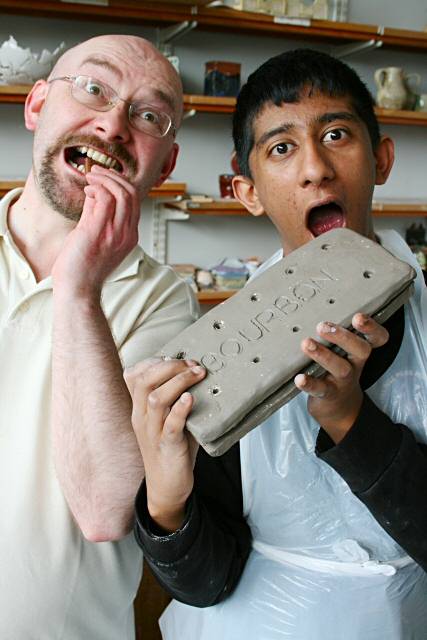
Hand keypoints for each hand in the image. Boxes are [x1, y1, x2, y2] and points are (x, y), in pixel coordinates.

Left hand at [52, 165, 139, 297]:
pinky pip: (104, 199)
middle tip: (97, 171)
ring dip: (104, 178)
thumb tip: (95, 192)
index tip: (104, 177)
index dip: (121, 184)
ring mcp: (115, 233)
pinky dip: (96, 188)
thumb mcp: (94, 236)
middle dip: (114, 176)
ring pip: (121, 193)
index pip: (134, 202)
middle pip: (131, 193)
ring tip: (90, 177)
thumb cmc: (82, 268)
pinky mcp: (99, 232)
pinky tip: (87, 190)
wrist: (77, 290)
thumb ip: (97, 214)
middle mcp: (127, 234)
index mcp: (129, 236)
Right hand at [124, 358, 205, 531]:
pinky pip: (170, 425)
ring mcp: (152, 432)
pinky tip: (191, 399)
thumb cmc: (172, 449)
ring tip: (197, 374)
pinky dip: (180, 409)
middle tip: (193, 364)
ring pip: (155, 399)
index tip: (176, 357)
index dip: (155, 360)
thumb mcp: (171, 418)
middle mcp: (141, 417)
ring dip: (178, 382)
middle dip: (170, 366)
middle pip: (144, 381)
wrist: (166, 487)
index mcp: (139, 408)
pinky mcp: (166, 446)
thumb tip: (202, 373)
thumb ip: (180, 397)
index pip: (135, 374)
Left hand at [294, 313, 388, 442]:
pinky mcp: (329, 394)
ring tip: (306, 343)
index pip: (377, 338)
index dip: (372, 328)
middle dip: (343, 336)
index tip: (358, 317)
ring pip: (340, 368)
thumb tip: (309, 309)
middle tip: (322, 325)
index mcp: (359, 351)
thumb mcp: (341, 352)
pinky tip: (299, 378)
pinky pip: (321, 389)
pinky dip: (310, 383)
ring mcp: (343, 381)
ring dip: (323, 355)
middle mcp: (355, 364)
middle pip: (360, 349)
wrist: (339, 409)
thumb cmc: (336, 370)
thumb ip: (334, 335)